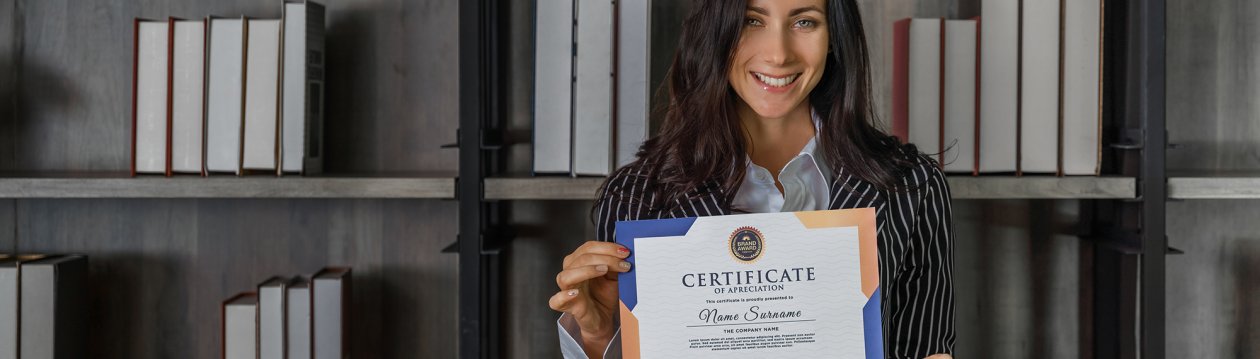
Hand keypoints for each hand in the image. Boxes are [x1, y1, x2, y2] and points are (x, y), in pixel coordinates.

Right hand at [548, 241, 632, 357]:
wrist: (603, 317)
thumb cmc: (604, 295)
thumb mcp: (613, 276)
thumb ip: (615, 264)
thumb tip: (623, 253)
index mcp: (579, 262)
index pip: (589, 248)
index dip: (607, 247)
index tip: (625, 252)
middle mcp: (570, 272)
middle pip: (581, 258)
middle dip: (605, 257)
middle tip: (623, 263)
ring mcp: (566, 289)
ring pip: (566, 275)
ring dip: (586, 270)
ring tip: (604, 270)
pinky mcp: (566, 306)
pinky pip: (556, 300)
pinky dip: (564, 296)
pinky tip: (575, 293)